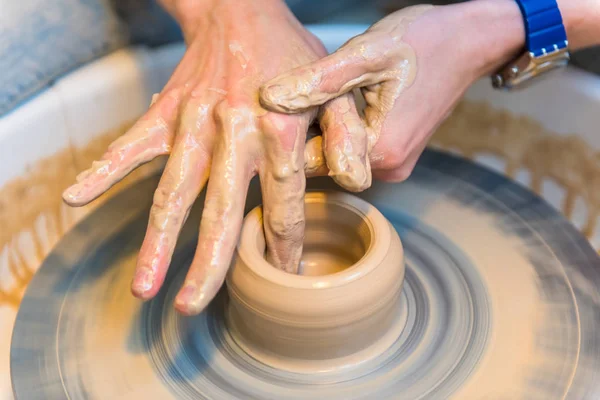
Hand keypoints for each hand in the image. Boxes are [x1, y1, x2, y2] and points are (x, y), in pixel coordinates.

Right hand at [62, 0, 361, 314]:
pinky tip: (76, 198)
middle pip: (219, 210)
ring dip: (155, 240)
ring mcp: (193, 124)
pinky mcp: (166, 112)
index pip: (283, 203)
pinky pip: (131, 144)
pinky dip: (103, 170)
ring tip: (142, 285)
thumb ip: (346, 136)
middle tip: (192, 307)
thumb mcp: (335, 88)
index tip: (282, 281)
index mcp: (279, 131)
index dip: (284, 247)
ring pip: (172, 190)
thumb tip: (354, 184)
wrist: (242, 9)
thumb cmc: (292, 53)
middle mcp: (233, 133)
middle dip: (207, 263)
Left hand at [259, 0, 599, 182]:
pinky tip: (342, 102)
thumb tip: (268, 99)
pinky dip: (343, 131)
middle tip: (294, 98)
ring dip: (325, 131)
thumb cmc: (424, 41)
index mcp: (380, 150)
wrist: (470, 41)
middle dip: (307, 133)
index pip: (312, 162)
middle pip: (326, 163)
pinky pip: (357, 151)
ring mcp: (395, 164)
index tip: (271, 114)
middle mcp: (389, 168)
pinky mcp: (398, 155)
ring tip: (320, 96)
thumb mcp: (365, 54)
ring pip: (340, 157)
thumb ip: (316, 82)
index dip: (288, 137)